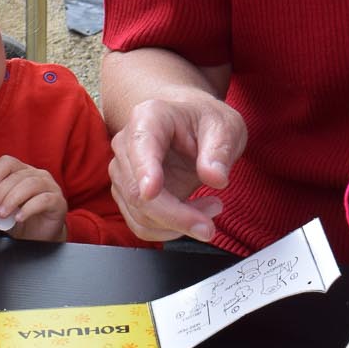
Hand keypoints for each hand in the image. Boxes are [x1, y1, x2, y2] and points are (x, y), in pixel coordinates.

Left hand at [0, 155, 67, 241]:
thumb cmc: (22, 219)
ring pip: (30, 185)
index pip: (9, 162)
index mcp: (24, 172)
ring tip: (2, 214)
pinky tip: (19, 218)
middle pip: (17, 176)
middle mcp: (39, 176)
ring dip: (12, 200)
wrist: (40, 236)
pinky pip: (43, 200)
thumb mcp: (5, 208)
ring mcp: (51, 187)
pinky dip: (28, 208)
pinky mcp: (59, 202)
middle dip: (0, 193)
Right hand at [106, 93, 245, 242]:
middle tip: (212, 219)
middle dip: (176, 215)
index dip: (144, 172)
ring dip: (178, 224)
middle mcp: (127, 145)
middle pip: (138, 192)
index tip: (152, 192)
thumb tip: (215, 177)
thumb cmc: (204, 121)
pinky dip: (170, 229)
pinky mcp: (128, 195)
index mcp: (149, 118)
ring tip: (212, 207)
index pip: (140, 147)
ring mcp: (124, 172)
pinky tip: (194, 215)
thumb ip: (220, 150)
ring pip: (139, 215)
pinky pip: (142, 224)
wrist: (191, 124)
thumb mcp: (224, 127)